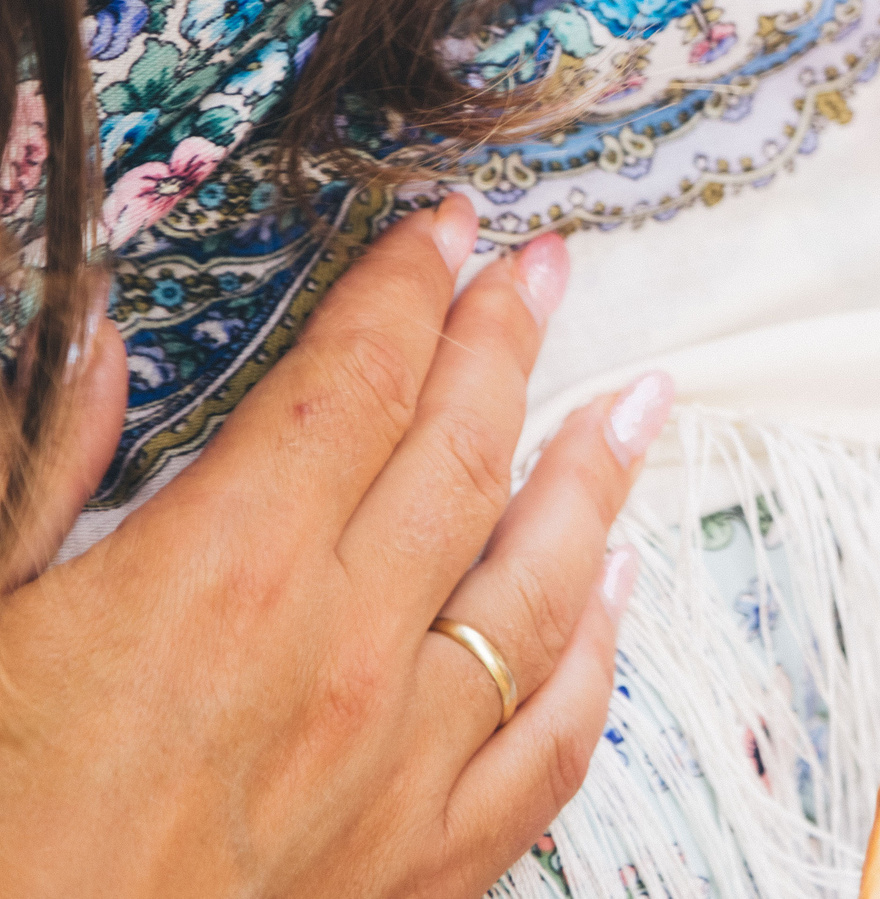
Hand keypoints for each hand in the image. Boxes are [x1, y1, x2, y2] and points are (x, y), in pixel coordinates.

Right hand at [0, 198, 671, 897]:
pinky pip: (553, 741)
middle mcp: (343, 655)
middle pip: (462, 454)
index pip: (356, 382)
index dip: (409, 290)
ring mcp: (402, 764)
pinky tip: (622, 590)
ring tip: (638, 399)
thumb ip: (47, 469)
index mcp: (226, 573)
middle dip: (508, 342)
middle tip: (548, 268)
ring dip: (595, 477)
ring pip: (541, 583)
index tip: (447, 228)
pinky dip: (600, 652)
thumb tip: (102, 352)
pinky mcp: (428, 864)